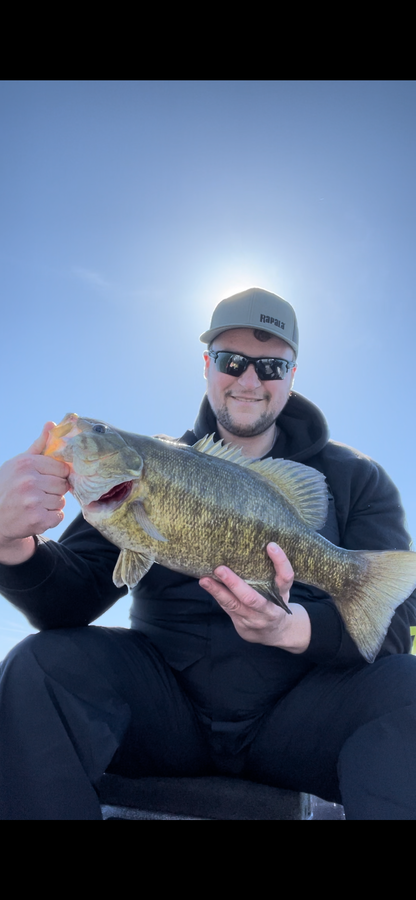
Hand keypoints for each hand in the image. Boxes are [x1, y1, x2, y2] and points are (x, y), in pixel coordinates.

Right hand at [0, 423, 70, 563]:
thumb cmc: (9, 486)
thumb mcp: (19, 463)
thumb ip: (39, 445)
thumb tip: (52, 424)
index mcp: (26, 464)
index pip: (62, 468)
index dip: (56, 475)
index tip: (46, 480)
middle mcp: (29, 481)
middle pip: (63, 485)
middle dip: (54, 491)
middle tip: (38, 494)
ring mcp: (32, 501)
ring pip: (61, 501)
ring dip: (52, 505)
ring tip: (36, 504)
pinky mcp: (36, 519)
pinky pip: (58, 516)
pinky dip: (51, 518)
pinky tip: (36, 515)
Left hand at [199, 543, 310, 653]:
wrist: (274, 633)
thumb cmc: (274, 602)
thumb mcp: (278, 589)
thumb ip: (269, 574)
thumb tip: (247, 546)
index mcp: (281, 595)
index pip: (286, 578)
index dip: (281, 562)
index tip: (271, 545)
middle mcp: (269, 609)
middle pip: (252, 598)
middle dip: (234, 584)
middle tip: (220, 568)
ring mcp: (254, 619)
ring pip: (234, 605)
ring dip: (218, 592)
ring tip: (205, 579)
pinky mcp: (242, 624)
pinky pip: (227, 608)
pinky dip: (216, 595)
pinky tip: (206, 584)